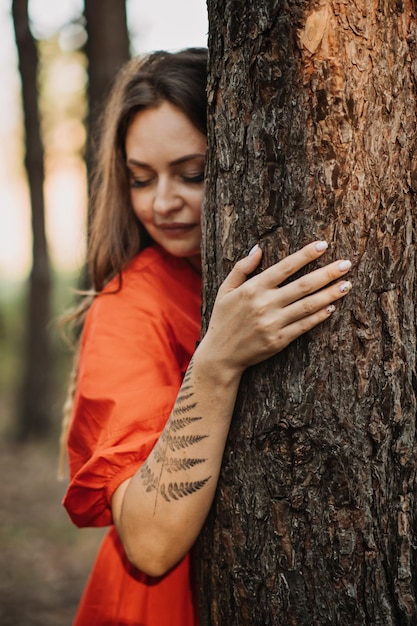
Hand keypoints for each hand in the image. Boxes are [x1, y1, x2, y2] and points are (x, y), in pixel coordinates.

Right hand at [204, 241, 351, 373]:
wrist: (220, 355)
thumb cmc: (223, 319)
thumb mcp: (225, 290)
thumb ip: (241, 268)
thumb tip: (259, 249)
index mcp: (253, 289)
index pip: (285, 267)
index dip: (305, 255)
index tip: (323, 245)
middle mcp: (265, 304)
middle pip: (303, 285)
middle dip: (327, 273)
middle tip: (347, 264)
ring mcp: (273, 323)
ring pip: (308, 305)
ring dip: (330, 294)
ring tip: (347, 284)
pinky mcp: (279, 340)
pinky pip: (304, 326)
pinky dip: (319, 316)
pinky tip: (332, 306)